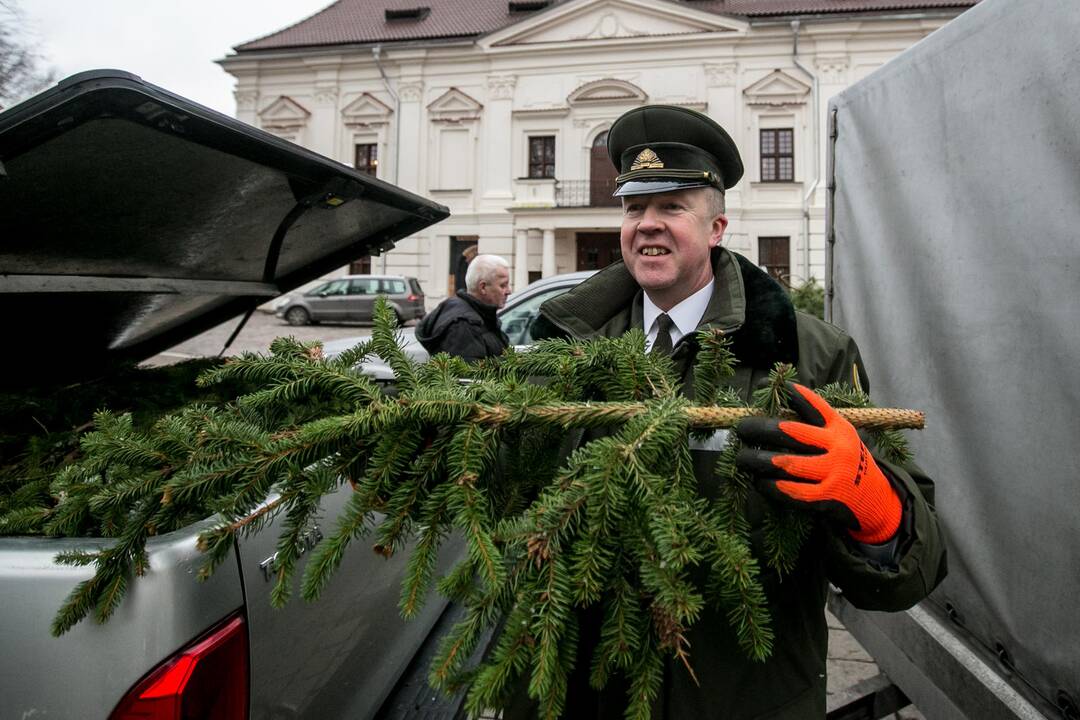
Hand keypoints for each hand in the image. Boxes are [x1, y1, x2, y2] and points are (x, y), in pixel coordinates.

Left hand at [734, 383, 901, 543]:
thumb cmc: (847, 462)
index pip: (811, 406)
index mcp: (839, 428)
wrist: (876, 499)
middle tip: (741, 429)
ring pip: (786, 463)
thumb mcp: (840, 438)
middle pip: (790, 433)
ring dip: (758, 460)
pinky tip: (758, 482)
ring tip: (742, 458)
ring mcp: (833, 473)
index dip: (788, 395)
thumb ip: (814, 424)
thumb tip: (774, 404)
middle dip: (760, 429)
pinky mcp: (826, 498)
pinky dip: (770, 486)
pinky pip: (790, 491)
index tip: (765, 386)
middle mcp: (838, 448)